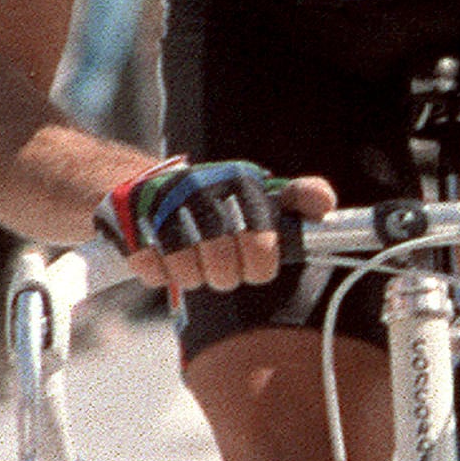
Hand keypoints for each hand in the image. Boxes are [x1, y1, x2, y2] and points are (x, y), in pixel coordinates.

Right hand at [97, 159, 328, 303]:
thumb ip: (296, 199)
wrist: (144, 187)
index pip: (261, 239)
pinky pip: (155, 274)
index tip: (260, 264)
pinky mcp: (134, 226)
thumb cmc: (216, 200)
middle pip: (226, 268)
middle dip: (226, 274)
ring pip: (192, 276)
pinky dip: (160, 274)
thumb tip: (324, 203)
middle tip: (223, 265)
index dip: (262, 259)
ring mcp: (166, 208)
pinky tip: (164, 255)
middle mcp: (205, 190)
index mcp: (240, 184)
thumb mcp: (259, 193)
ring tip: (194, 259)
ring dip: (194, 276)